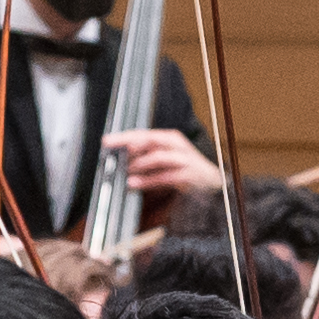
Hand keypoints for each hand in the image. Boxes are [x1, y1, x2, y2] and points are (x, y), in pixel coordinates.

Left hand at [106, 125, 226, 210]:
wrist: (212, 185)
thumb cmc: (184, 172)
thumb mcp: (163, 162)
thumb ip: (145, 159)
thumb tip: (122, 159)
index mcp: (170, 139)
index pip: (144, 134)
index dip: (124, 136)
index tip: (106, 140)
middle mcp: (177, 145)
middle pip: (149, 139)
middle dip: (127, 142)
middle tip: (110, 147)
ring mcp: (184, 159)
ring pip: (157, 156)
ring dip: (138, 164)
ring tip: (124, 171)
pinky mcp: (188, 176)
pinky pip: (165, 176)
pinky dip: (147, 180)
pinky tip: (134, 184)